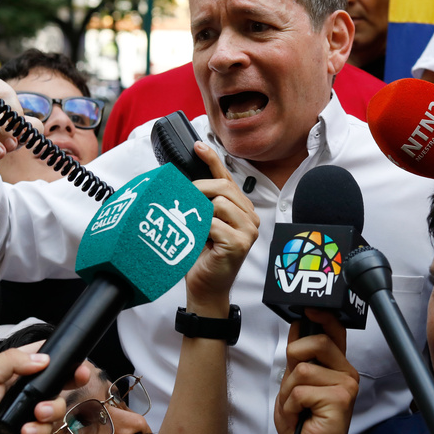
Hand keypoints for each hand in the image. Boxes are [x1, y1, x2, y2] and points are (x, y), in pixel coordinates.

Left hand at [0, 347, 90, 433]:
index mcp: (10, 371)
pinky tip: (24, 432)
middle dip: (70, 378)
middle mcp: (21, 390)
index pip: (39, 355)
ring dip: (51, 408)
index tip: (72, 355)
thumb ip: (11, 361)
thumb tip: (42, 358)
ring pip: (56, 405)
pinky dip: (39, 430)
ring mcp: (26, 412)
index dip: (58, 353)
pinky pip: (47, 429)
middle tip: (78, 377)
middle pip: (56, 379)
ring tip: (36, 414)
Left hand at [184, 142, 259, 314]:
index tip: (198, 146)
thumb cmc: (200, 254)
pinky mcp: (241, 243)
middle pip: (223, 187)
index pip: (227, 177)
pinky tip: (201, 240)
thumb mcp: (200, 221)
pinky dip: (202, 230)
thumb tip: (184, 178)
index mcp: (241, 208)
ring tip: (195, 229)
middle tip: (184, 201)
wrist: (204, 286)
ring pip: (220, 203)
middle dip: (199, 189)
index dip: (212, 160)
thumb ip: (201, 201)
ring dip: (200, 214)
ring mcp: (249, 230)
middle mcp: (250, 216)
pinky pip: (215, 223)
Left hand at [274, 310, 358, 433]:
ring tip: (297, 406)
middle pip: (318, 342)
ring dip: (289, 391)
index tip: (310, 310)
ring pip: (303, 369)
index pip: (335, 332)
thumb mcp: (295, 381)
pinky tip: (301, 415)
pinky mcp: (340, 400)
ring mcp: (345, 386)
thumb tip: (298, 326)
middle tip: (294, 384)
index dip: (323, 317)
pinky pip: (301, 391)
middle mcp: (346, 373)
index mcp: (337, 366)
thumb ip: (300, 357)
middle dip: (295, 358)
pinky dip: (291, 405)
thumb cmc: (303, 419)